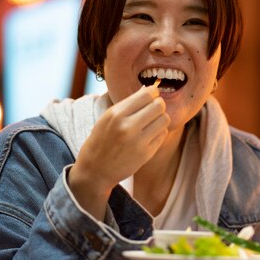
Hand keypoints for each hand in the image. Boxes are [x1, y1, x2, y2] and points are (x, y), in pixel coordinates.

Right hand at [68, 84, 169, 218]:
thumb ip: (128, 104)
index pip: (147, 94)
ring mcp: (138, 141)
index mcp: (116, 114)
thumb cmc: (101, 140)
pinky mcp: (146, 154)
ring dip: (160, 119)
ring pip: (164, 119)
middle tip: (153, 110)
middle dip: (158, 105)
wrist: (95, 169)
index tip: (151, 96)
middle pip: (159, 105)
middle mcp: (128, 126)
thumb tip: (149, 89)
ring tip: (151, 123)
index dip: (153, 93)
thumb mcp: (108, 117)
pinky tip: (149, 135)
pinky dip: (158, 133)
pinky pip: (163, 135)